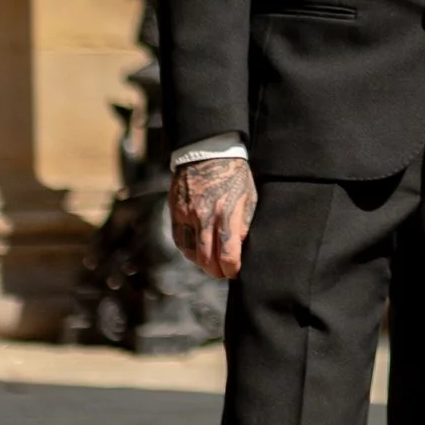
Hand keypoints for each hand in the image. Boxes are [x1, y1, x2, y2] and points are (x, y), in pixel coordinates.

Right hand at [170, 154, 256, 279]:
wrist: (207, 152)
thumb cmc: (234, 175)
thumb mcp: (249, 197)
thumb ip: (244, 225)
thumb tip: (239, 249)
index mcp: (227, 214)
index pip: (228, 255)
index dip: (231, 270)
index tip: (235, 272)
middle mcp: (205, 217)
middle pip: (207, 260)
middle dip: (216, 272)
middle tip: (222, 273)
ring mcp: (187, 215)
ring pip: (191, 253)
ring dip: (201, 263)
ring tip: (211, 262)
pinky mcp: (176, 212)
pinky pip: (180, 240)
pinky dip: (189, 250)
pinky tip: (198, 250)